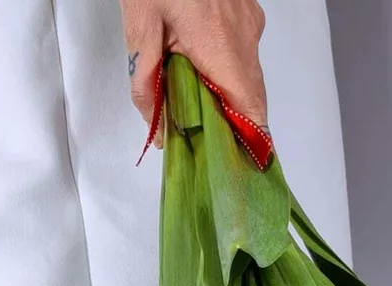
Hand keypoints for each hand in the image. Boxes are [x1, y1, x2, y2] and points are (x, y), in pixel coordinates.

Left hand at [120, 0, 268, 130]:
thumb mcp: (140, 25)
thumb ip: (145, 80)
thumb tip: (154, 123)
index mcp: (220, 47)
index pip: (251, 112)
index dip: (249, 144)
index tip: (235, 164)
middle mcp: (244, 36)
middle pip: (250, 99)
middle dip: (231, 124)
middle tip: (204, 139)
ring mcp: (248, 22)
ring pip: (246, 75)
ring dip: (226, 94)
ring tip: (193, 96)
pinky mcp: (245, 12)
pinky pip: (242, 52)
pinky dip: (225, 67)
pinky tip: (198, 63)